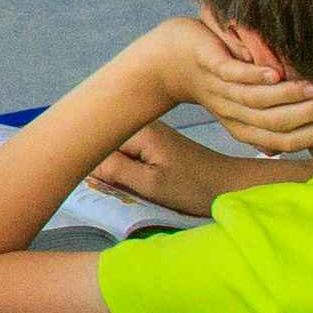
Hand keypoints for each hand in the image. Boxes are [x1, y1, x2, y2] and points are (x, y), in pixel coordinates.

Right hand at [85, 124, 218, 216]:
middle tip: (115, 187)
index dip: (89, 164)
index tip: (94, 184)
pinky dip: (127, 168)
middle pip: (103, 144)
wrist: (231, 185)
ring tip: (128, 185)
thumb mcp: (151, 184)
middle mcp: (142, 124)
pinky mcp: (156, 143)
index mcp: (139, 130)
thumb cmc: (195, 188)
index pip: (94, 144)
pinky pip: (128, 154)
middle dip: (101, 166)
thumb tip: (81, 161)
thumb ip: (115, 170)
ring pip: (114, 150)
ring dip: (115, 169)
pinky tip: (138, 181)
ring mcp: (149, 132)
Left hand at [175, 19, 312, 156]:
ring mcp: (221, 91)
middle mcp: (233, 114)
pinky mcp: (210, 66)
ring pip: (258, 102)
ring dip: (289, 96)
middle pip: (276, 125)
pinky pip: (234, 75)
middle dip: (311, 116)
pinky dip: (255, 76)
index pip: (284, 140)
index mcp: (244, 127)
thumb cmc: (217, 76)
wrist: (167, 59)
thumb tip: (312, 124)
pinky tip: (277, 71)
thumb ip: (274, 111)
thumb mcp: (244, 100)